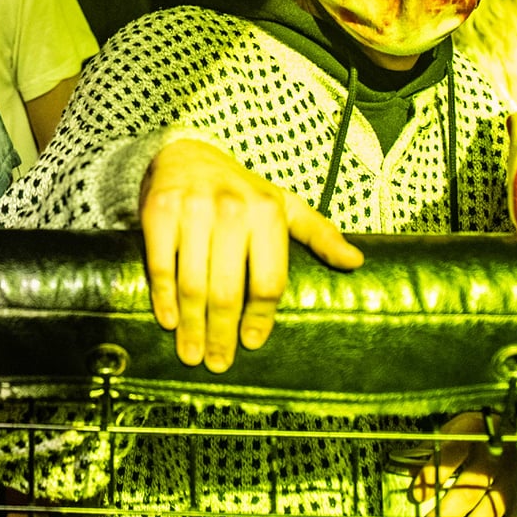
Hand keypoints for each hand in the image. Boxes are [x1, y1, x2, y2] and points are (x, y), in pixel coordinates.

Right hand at [139, 138, 362, 371]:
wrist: (186, 153)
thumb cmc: (240, 190)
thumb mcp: (283, 206)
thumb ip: (319, 234)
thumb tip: (356, 263)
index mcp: (268, 212)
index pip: (268, 281)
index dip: (260, 318)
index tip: (251, 342)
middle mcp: (232, 208)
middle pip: (229, 290)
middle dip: (221, 334)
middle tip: (216, 362)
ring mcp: (193, 209)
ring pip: (194, 283)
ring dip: (191, 325)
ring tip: (191, 353)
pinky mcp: (160, 210)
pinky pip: (161, 265)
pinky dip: (164, 298)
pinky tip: (167, 321)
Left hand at [405, 411, 516, 516]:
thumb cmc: (476, 434)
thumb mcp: (453, 430)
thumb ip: (431, 451)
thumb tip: (408, 473)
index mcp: (476, 431)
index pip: (453, 452)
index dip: (434, 473)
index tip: (417, 496)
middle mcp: (499, 455)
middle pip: (470, 489)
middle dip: (445, 514)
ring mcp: (515, 479)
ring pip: (490, 512)